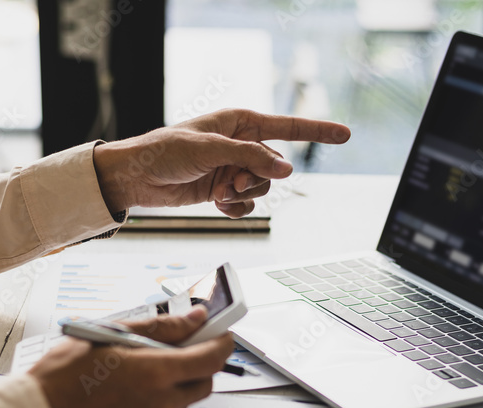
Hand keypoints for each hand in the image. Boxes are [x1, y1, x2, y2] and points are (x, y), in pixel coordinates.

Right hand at [29, 307, 233, 407]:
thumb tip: (197, 318)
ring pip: (184, 404)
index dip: (221, 344)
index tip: (220, 335)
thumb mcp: (113, 335)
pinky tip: (128, 399)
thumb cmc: (66, 373)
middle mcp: (161, 406)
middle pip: (204, 383)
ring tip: (137, 378)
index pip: (212, 358)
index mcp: (156, 373)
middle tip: (174, 353)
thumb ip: (162, 328)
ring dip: (174, 388)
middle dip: (197, 366)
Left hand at [92, 109, 350, 217]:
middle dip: (258, 179)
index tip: (346, 134)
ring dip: (245, 195)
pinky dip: (236, 209)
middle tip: (231, 181)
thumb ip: (249, 157)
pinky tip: (217, 205)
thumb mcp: (209, 149)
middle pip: (275, 168)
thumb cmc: (166, 151)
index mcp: (240, 122)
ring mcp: (233, 169)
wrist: (136, 178)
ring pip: (263, 188)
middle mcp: (241, 144)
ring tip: (219, 192)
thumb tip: (286, 171)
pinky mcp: (223, 190)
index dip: (318, 131)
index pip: (288, 128)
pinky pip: (247, 205)